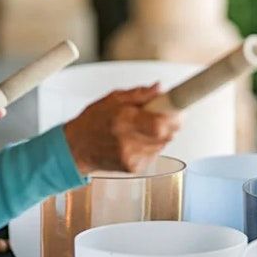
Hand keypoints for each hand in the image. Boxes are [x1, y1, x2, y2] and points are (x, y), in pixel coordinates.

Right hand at [63, 84, 181, 173]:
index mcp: (123, 120)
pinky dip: (152, 144)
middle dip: (170, 122)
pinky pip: (155, 153)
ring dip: (161, 133)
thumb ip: (139, 94)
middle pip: (167, 134)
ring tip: (143, 126)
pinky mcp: (134, 168)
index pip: (159, 123)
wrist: (76, 148)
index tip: (180, 108)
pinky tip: (137, 139)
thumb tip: (159, 88)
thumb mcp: (112, 99)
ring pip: (163, 143)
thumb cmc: (93, 121)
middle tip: (164, 113)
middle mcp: (128, 141)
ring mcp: (132, 157)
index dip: (175, 116)